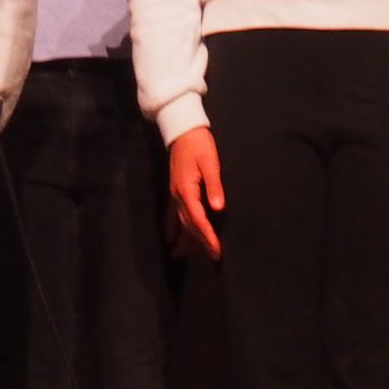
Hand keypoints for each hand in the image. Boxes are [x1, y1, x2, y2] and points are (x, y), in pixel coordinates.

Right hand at [169, 128, 225, 260]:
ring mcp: (174, 193)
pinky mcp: (174, 190)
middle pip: (188, 224)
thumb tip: (219, 209)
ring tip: (180, 257)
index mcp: (187, 190)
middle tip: (211, 257)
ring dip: (181, 239)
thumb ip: (214, 186)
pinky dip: (171, 227)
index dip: (207, 236)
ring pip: (179, 222)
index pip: (198, 220)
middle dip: (198, 242)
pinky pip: (171, 214)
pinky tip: (169, 236)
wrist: (183, 130)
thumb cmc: (200, 144)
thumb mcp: (211, 163)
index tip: (216, 251)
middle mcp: (178, 196)